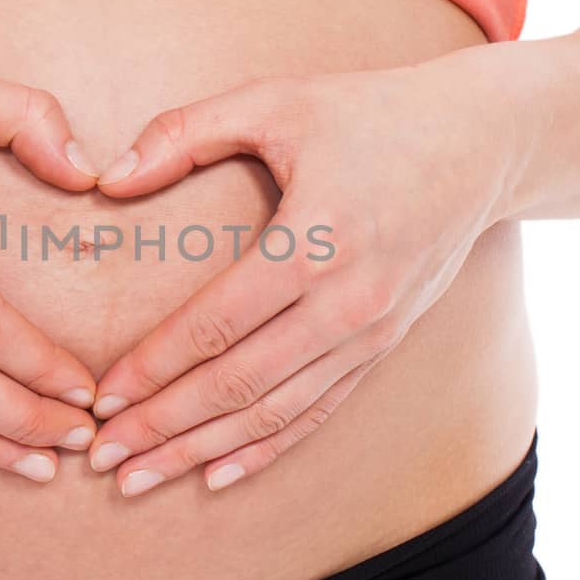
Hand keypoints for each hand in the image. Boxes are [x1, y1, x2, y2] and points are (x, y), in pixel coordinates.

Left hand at [83, 51, 520, 494]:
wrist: (480, 141)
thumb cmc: (366, 112)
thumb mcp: (274, 100)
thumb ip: (184, 132)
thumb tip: (107, 178)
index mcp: (312, 241)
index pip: (214, 325)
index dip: (152, 368)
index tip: (99, 397)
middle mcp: (347, 302)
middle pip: (237, 384)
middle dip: (162, 427)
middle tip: (100, 458)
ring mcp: (371, 333)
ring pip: (273, 413)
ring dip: (202, 451)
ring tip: (138, 479)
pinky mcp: (385, 346)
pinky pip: (317, 412)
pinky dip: (265, 450)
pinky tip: (215, 475)